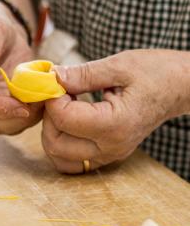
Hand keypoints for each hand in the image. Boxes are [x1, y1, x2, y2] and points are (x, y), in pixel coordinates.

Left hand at [41, 49, 189, 172]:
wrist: (180, 88)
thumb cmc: (156, 73)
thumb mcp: (119, 65)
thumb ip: (83, 74)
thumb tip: (52, 77)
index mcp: (115, 124)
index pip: (63, 119)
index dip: (52, 98)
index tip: (58, 82)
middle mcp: (111, 147)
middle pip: (55, 144)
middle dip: (48, 117)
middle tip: (59, 96)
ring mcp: (109, 155)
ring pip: (59, 158)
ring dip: (52, 132)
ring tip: (64, 108)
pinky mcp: (107, 155)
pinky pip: (72, 160)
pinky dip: (62, 143)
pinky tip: (70, 120)